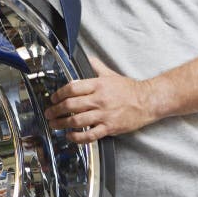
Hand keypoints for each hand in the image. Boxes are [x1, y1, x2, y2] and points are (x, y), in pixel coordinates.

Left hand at [43, 58, 159, 143]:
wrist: (148, 101)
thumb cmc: (129, 89)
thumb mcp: (111, 74)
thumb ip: (96, 67)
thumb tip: (87, 58)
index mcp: (98, 85)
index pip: (71, 88)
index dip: (58, 94)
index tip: (53, 99)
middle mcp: (99, 99)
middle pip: (70, 105)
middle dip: (55, 110)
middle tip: (49, 113)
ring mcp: (104, 114)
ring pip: (77, 120)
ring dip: (61, 123)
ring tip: (54, 124)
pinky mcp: (110, 127)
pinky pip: (90, 135)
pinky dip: (77, 137)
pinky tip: (70, 136)